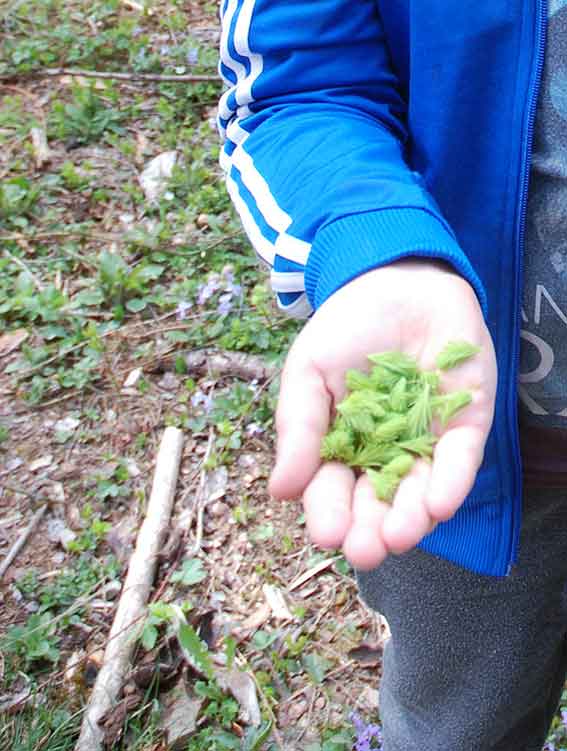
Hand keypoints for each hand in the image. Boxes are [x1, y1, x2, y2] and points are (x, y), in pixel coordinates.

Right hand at [269, 260, 496, 569]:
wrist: (397, 279)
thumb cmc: (346, 327)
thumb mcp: (308, 373)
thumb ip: (298, 429)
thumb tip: (279, 491)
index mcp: (342, 446)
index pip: (333, 489)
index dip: (329, 512)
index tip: (326, 534)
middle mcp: (386, 453)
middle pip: (378, 501)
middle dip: (371, 529)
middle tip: (366, 551)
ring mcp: (427, 440)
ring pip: (420, 489)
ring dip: (411, 516)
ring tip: (399, 536)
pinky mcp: (465, 424)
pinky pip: (459, 459)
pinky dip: (450, 481)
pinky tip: (437, 503)